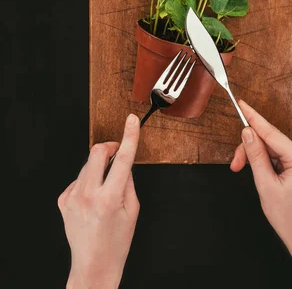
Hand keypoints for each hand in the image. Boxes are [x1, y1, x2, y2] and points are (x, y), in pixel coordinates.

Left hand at [58, 114, 139, 288]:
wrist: (93, 266)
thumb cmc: (117, 242)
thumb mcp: (133, 210)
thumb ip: (129, 182)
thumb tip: (123, 162)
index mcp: (109, 199)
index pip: (122, 160)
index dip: (129, 136)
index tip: (132, 121)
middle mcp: (88, 196)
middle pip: (96, 153)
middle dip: (108, 147)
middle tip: (116, 151)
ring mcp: (72, 197)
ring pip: (88, 165)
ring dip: (99, 167)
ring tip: (106, 187)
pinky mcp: (63, 200)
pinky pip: (79, 179)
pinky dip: (89, 181)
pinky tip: (93, 198)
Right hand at [231, 101, 291, 288]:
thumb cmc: (289, 218)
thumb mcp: (266, 185)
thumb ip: (256, 156)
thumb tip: (248, 133)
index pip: (272, 133)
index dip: (254, 118)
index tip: (242, 103)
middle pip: (271, 142)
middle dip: (250, 150)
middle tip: (235, 164)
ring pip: (274, 149)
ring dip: (258, 158)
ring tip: (246, 172)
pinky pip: (281, 156)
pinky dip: (268, 162)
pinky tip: (263, 175)